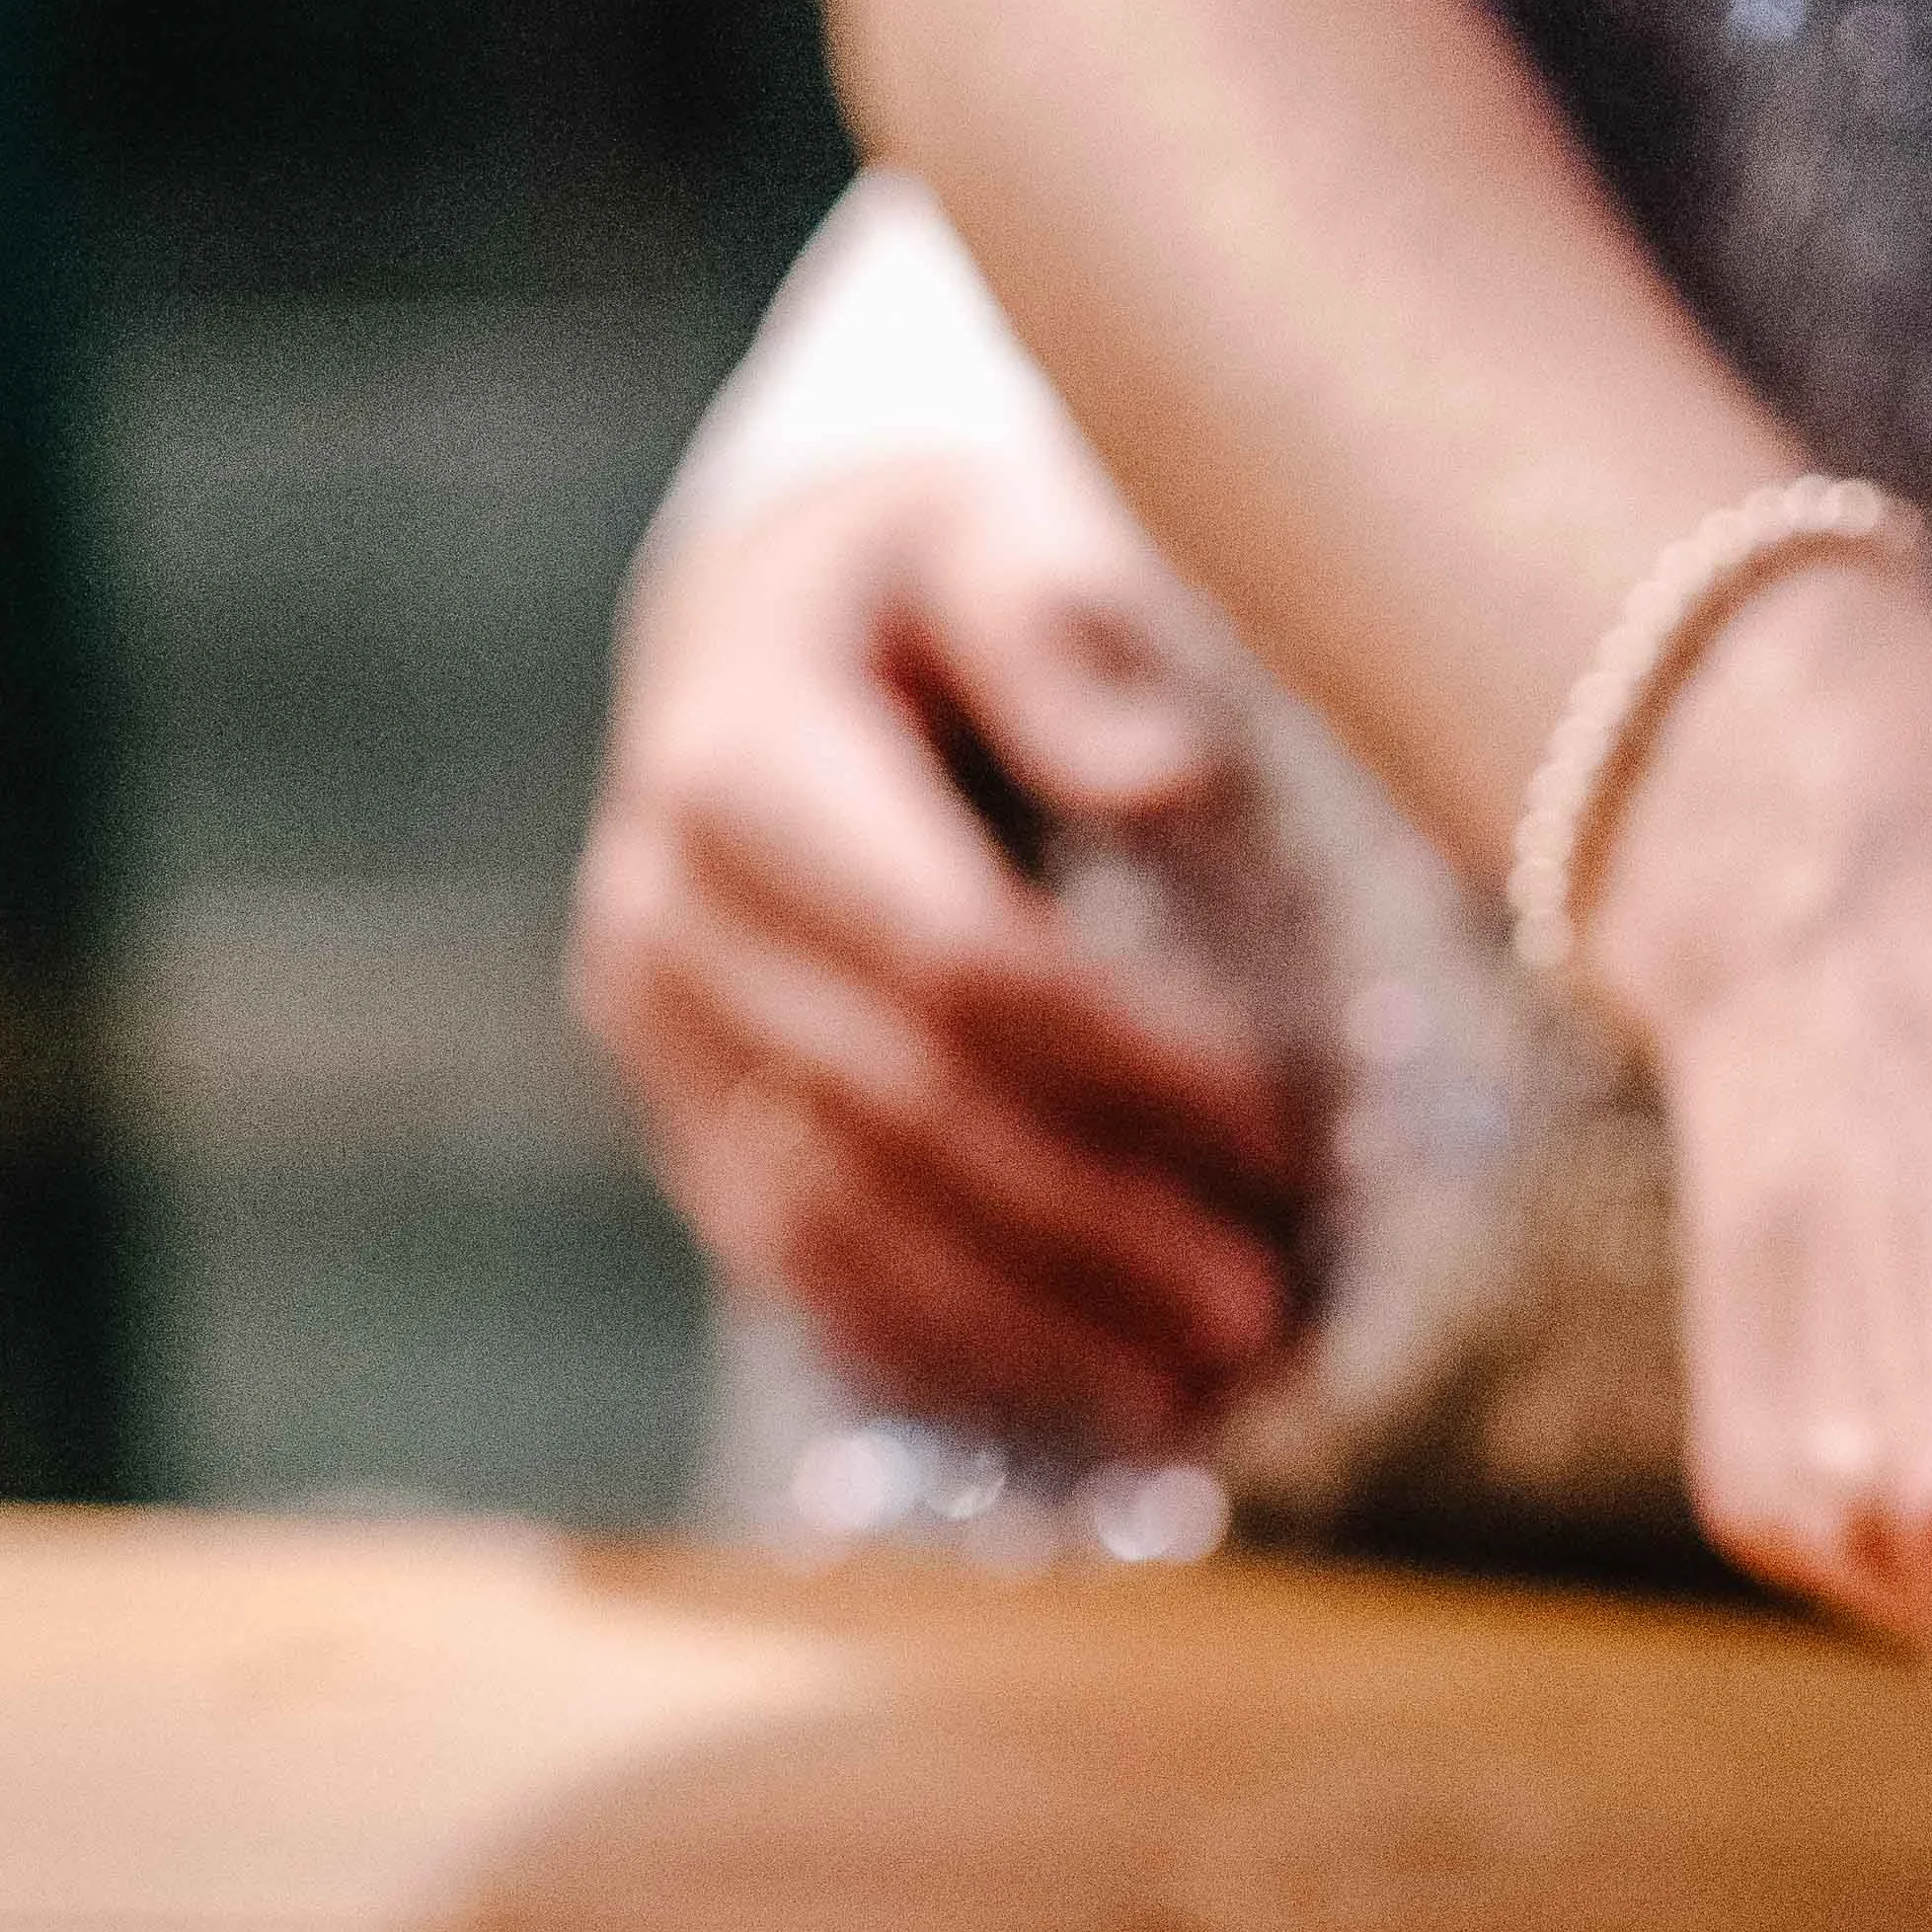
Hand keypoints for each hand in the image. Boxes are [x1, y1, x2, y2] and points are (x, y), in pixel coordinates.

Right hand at [566, 451, 1312, 1446]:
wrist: (756, 622)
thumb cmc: (927, 579)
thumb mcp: (991, 530)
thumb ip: (1059, 624)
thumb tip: (1163, 772)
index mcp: (745, 761)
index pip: (953, 957)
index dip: (1122, 1067)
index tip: (1278, 1137)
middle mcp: (665, 909)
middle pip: (899, 1113)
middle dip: (1091, 1232)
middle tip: (1264, 1320)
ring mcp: (653, 1030)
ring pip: (832, 1220)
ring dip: (1018, 1326)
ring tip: (1194, 1401)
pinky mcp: (673, 1112)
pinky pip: (788, 1260)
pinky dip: (931, 1340)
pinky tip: (1065, 1400)